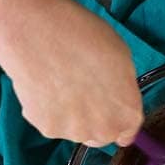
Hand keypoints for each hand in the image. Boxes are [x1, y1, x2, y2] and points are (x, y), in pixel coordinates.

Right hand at [0, 0, 141, 145]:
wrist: (36, 30)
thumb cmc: (82, 36)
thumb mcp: (121, 58)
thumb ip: (122, 88)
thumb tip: (116, 96)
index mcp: (129, 114)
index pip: (126, 133)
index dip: (114, 119)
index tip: (105, 111)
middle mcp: (106, 131)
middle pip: (100, 135)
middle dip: (92, 119)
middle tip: (79, 91)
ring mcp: (76, 132)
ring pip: (73, 130)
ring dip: (68, 115)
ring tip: (58, 83)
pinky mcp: (47, 128)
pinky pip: (48, 122)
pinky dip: (44, 109)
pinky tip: (42, 86)